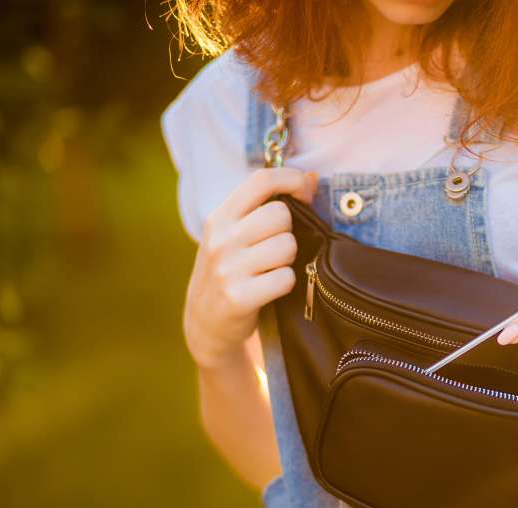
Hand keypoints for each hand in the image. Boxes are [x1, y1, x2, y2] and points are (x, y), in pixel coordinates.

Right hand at [183, 167, 316, 368]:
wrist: (205, 322)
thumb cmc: (230, 270)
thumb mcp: (236, 234)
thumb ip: (268, 205)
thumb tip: (312, 177)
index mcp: (220, 217)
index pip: (261, 180)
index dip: (291, 179)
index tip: (305, 193)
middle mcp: (220, 239)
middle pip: (280, 215)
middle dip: (289, 232)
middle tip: (276, 249)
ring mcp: (227, 268)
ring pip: (287, 246)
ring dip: (289, 260)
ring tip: (271, 269)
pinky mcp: (238, 297)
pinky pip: (286, 278)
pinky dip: (286, 284)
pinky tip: (270, 288)